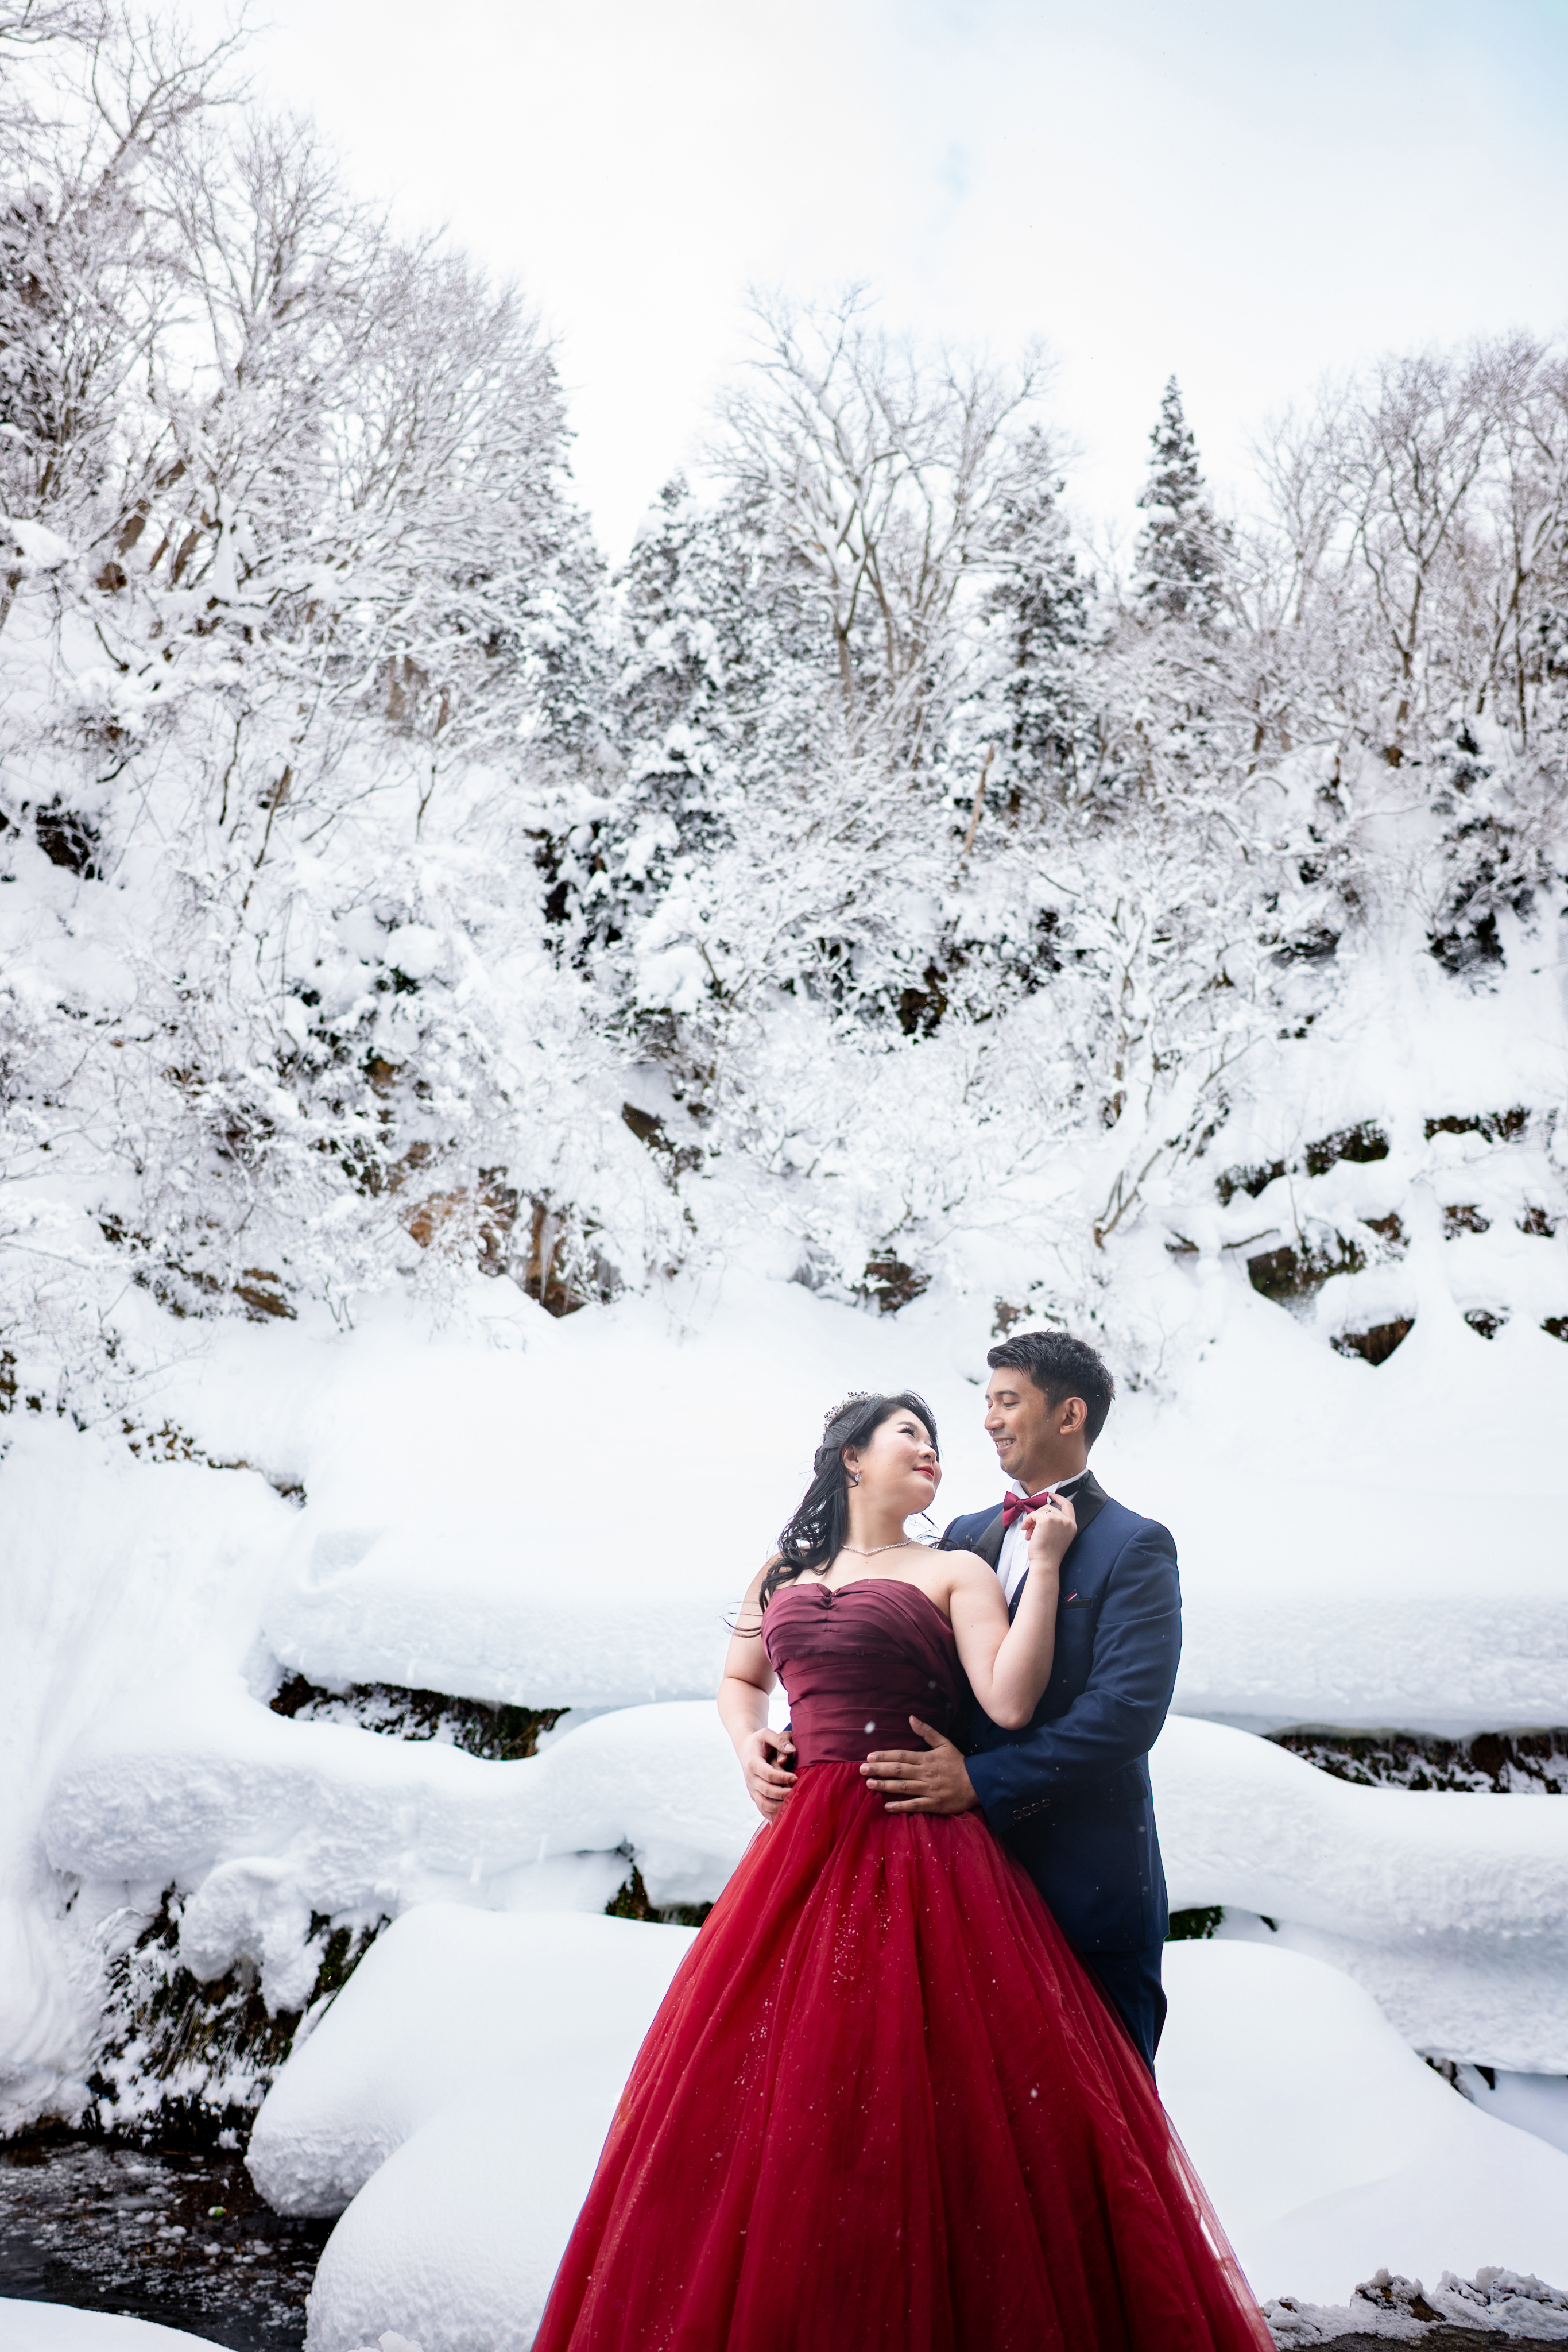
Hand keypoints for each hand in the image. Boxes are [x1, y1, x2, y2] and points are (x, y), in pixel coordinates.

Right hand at [739, 1725, 795, 1819]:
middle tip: (798, 1792)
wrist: (745, 1747)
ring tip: (794, 1804)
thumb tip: (793, 1750)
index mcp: (753, 1763)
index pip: (768, 1774)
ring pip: (764, 1803)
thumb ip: (779, 1740)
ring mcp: (751, 1788)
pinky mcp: (754, 1795)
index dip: (783, 1778)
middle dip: (784, 1794)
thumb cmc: (759, 1740)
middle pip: (767, 1791)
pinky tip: (785, 1817)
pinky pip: (762, 1808)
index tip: (796, 1778)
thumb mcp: (766, 1734)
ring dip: (779, 1807)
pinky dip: (772, 1815)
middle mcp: (750, 1778)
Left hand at [860, 1719, 977, 1813]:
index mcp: (926, 1758)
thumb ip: (927, 1732)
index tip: (869, 1756)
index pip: (901, 1755)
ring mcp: (929, 1789)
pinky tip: (887, 1806)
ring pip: (903, 1787)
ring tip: (869, 1784)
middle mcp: (925, 1773)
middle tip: (861, 1769)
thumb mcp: (944, 1743)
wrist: (978, 1783)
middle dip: (878, 1769)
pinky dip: (901, 1806)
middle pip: (898, 1771)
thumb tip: (911, 1718)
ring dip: (885, 1786)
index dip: (884, 1756)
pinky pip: (915, 1805)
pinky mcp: (934, 1804)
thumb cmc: (958, 1763)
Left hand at [1024, 1489, 1075, 1571]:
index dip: (1059, 1498)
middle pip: (1049, 1508)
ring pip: (1040, 1511)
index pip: (1068, 1505)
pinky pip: (1033, 1514)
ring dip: (1032, 1520)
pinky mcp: (1046, 1519)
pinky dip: (1027, 1521)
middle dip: (1038, 1516)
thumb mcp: (1058, 1536)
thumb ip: (1055, 1524)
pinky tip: (1026, 1530)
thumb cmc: (1049, 1553)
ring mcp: (1057, 1519)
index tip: (1051, 1495)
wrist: (1046, 1562)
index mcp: (1072, 1525)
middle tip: (1032, 1528)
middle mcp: (1067, 1521)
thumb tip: (1040, 1514)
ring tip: (1029, 1532)